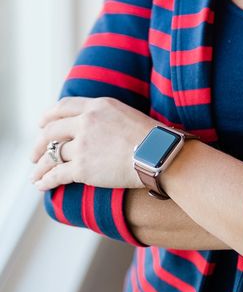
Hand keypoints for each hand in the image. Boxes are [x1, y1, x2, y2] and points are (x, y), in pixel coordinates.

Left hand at [31, 97, 159, 190]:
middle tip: (34, 155)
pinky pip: (56, 174)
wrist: (159, 155)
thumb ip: (104, 116)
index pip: (63, 106)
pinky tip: (42, 185)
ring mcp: (82, 145)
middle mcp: (86, 122)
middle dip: (38, 145)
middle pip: (51, 131)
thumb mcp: (125, 113)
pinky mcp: (82, 168)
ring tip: (36, 175)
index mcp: (98, 106)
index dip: (48, 116)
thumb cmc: (151, 137)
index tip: (41, 124)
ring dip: (40, 167)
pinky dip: (46, 181)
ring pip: (51, 155)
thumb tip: (92, 126)